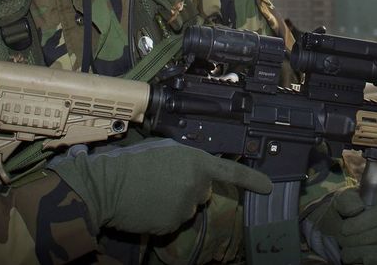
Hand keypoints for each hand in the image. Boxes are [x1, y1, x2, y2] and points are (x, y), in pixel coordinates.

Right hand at [48, 138, 271, 235]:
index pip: (230, 172)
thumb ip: (187, 161)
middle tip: (162, 179)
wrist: (107, 185)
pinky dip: (163, 216)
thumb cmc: (132, 162)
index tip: (268, 188)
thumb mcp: (165, 151)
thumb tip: (196, 172)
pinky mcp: (172, 224)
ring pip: (187, 208)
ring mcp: (186, 207)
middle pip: (203, 192)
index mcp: (196, 161)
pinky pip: (173, 222)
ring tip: (151, 191)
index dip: (252, 181)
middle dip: (188, 188)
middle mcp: (197, 185)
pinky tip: (147, 206)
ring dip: (175, 202)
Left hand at [302, 188, 376, 264]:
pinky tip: (358, 258)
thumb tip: (358, 208)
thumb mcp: (341, 201)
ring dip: (362, 251)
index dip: (366, 221)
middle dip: (361, 238)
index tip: (345, 228)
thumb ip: (347, 199)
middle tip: (342, 239)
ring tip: (346, 249)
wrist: (339, 236)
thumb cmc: (344, 215)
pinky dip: (371, 262)